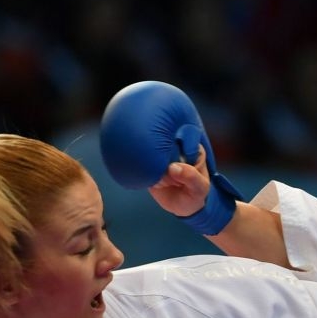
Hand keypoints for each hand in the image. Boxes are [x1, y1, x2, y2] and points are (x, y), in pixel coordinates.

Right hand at [100, 80, 241, 234]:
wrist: (186, 208)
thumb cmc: (197, 195)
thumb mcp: (199, 188)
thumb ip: (190, 177)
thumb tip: (173, 168)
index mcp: (190, 147)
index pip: (181, 133)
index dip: (172, 126)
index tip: (161, 117)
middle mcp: (175, 149)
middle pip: (161, 134)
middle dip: (151, 122)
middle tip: (136, 109)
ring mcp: (162, 156)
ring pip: (149, 146)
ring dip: (138, 137)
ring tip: (122, 122)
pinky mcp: (150, 167)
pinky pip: (140, 160)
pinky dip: (131, 154)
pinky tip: (117, 144)